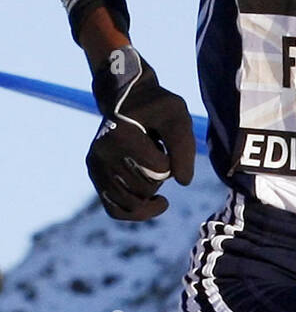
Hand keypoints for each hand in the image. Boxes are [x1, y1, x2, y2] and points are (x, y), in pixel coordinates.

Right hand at [86, 46, 194, 219]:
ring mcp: (95, 166)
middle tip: (157, 152)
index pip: (160, 167)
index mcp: (121, 134)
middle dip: (161, 176)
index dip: (173, 160)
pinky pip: (115, 210)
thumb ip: (184, 145)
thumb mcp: (177, 115)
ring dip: (150, 190)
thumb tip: (183, 182)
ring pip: (132, 203)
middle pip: (146, 187)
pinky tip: (156, 202)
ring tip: (152, 168)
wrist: (127, 99)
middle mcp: (102, 152)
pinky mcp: (95, 176)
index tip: (167, 142)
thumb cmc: (156, 107)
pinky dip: (137, 212)